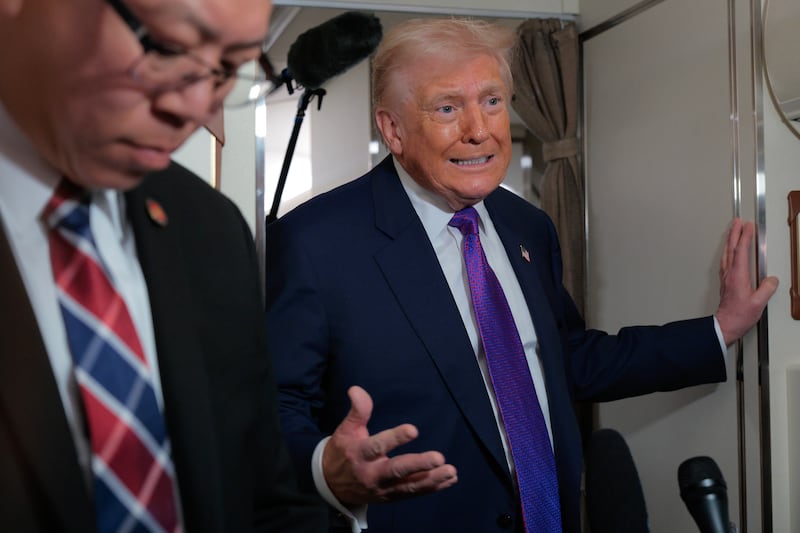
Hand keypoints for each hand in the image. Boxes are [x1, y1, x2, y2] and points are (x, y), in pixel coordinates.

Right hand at [322, 386, 457, 504]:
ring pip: (409, 485)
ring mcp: (383, 488)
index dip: (395, 438)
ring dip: (431, 479)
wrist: (331, 486)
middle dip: (419, 465)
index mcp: (360, 454)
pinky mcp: (391, 497)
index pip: (378, 446)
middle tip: (438, 458)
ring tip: (451, 471)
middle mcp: (372, 474)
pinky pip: (413, 493)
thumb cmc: (342, 451)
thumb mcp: (346, 429)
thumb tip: (357, 389)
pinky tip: (449, 480)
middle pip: (397, 470)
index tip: (413, 430)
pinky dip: (432, 488)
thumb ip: (357, 411)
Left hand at [716, 218, 777, 344]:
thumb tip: (771, 279)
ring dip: (729, 240)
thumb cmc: (740, 315)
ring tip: (732, 230)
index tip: (748, 226)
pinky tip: (729, 251)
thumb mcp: (758, 303)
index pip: (741, 251)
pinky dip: (728, 251)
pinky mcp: (725, 281)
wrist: (726, 324)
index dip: (745, 237)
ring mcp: (726, 277)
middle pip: (731, 248)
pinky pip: (725, 260)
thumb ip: (766, 289)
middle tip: (737, 221)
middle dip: (734, 233)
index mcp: (738, 275)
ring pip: (726, 253)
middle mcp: (729, 273)